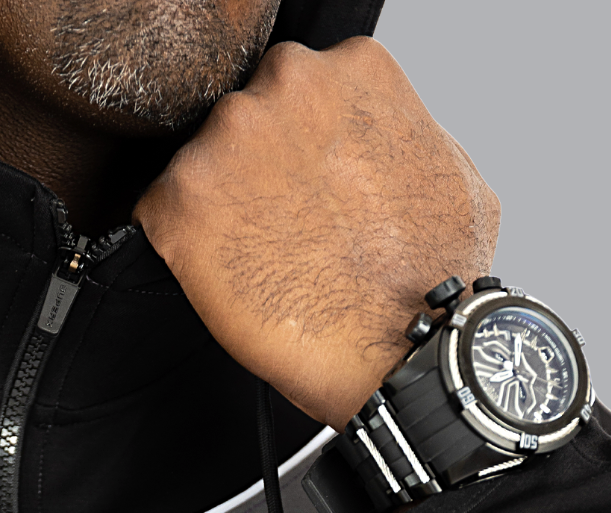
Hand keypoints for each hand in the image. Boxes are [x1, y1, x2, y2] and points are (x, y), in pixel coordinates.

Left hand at [133, 39, 500, 429]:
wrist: (401, 347)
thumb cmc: (433, 273)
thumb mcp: (450, 169)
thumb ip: (393, 133)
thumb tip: (374, 142)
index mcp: (350, 66)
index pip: (296, 92)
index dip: (297, 150)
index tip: (308, 191)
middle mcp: (284, 83)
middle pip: (242, 120)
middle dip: (254, 173)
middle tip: (284, 233)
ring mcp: (227, 138)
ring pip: (200, 167)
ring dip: (219, 213)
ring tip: (261, 263)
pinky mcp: (181, 200)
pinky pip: (161, 217)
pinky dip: (183, 251)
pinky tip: (225, 282)